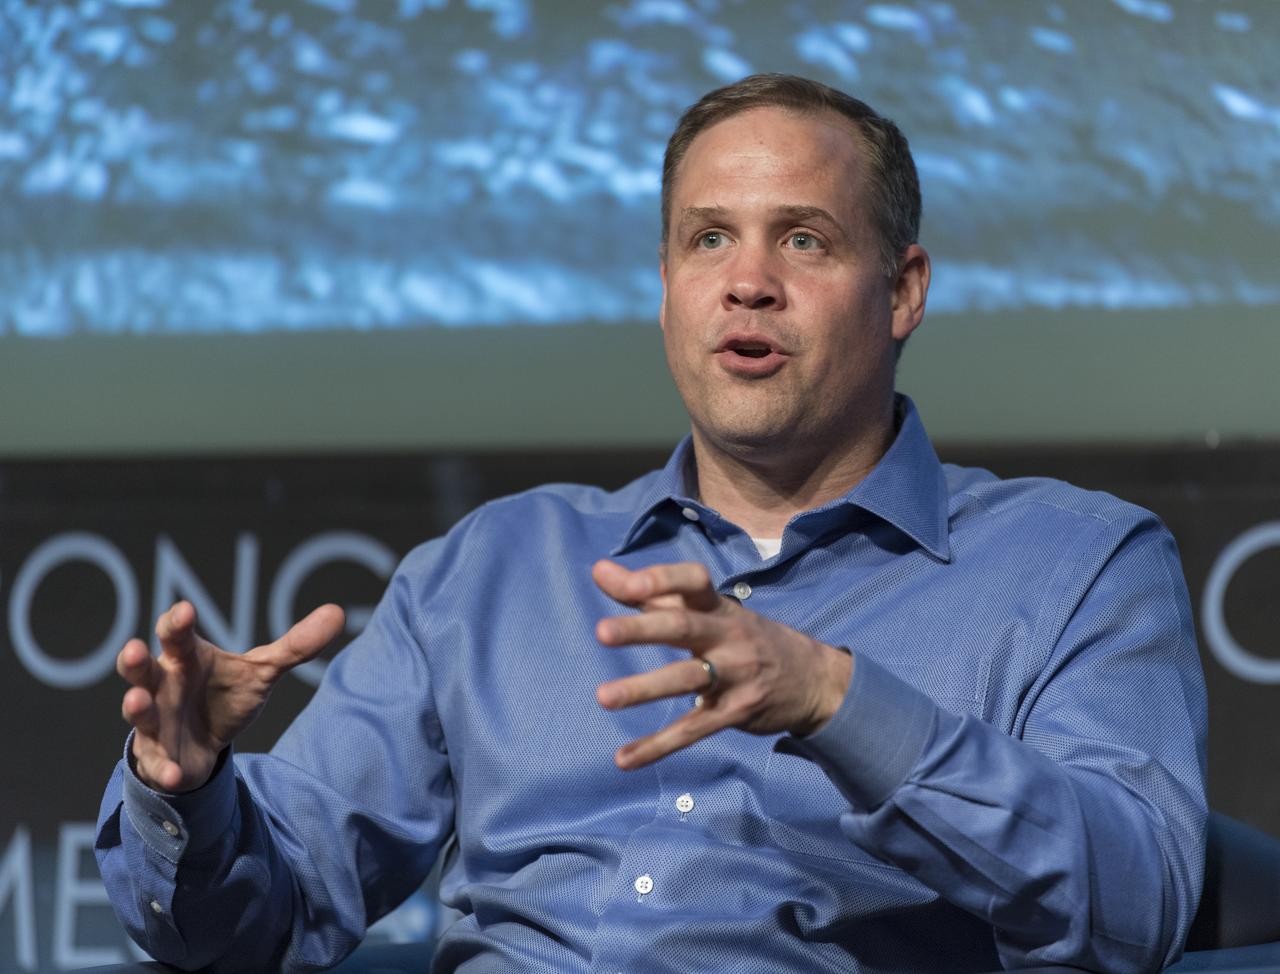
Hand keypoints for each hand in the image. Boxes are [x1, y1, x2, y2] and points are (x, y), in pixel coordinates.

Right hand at [116, 600, 344, 792]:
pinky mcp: (159, 756)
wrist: (206, 745)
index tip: (186, 610)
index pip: (178, 634)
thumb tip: (338, 612)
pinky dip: (165, 768)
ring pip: (139, 712)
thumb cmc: (225, 695)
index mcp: (188, 657)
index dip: (179, 622)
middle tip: (135, 648)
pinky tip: (175, 773)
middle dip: (135, 660)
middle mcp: (164, 685)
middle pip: (143, 669)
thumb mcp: (262, 671)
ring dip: (136, 706)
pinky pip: (158, 762)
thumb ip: (295, 646)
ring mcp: (156, 720)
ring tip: (136, 700)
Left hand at [592, 560, 851, 769]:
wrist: (813, 679)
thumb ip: (651, 592)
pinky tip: (624, 758)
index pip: (693, 581)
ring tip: (603, 697)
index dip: (662, 579)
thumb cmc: (742, 637)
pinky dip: (658, 746)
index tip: (626, 585)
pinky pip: (693, 730)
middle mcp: (728, 636)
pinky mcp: (734, 713)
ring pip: (686, 679)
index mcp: (718, 606)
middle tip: (601, 632)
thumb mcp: (707, 609)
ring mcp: (735, 675)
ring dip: (645, 688)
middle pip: (683, 626)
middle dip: (643, 628)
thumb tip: (598, 570)